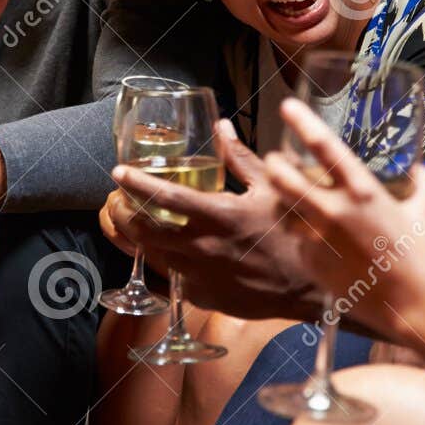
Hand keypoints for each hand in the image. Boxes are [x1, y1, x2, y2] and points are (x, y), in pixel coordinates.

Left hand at [107, 120, 319, 320]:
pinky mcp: (202, 296)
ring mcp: (200, 276)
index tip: (119, 173)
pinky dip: (164, 261)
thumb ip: (240, 159)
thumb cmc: (292, 235)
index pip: (166, 198)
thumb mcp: (270, 190)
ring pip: (153, 256)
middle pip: (145, 231)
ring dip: (137, 238)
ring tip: (132, 223)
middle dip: (123, 214)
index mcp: (220, 217)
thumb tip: (221, 128)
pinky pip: (172, 277)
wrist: (307, 290)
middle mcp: (203, 248)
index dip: (137, 184)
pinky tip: (166, 251)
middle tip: (117, 202)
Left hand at [261, 98, 424, 342]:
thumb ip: (421, 184)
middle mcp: (336, 212)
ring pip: (284, 210)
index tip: (287, 106)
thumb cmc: (422, 257)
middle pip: (285, 178)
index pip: (325, 147)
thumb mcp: (423, 212)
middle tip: (275, 160)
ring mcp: (320, 239)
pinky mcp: (312, 263)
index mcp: (363, 191)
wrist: (412, 306)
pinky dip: (300, 234)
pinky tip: (310, 237)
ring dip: (281, 200)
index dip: (302, 123)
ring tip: (285, 196)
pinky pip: (296, 240)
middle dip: (274, 165)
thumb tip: (420, 167)